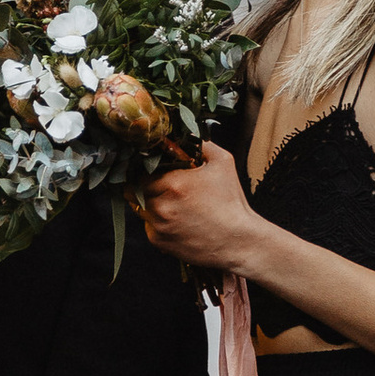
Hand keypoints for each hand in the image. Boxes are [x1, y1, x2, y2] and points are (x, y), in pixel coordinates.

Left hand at [139, 141, 258, 268]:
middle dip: (146, 186)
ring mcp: (158, 226)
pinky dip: (157, 222)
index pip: (141, 171)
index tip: (155, 170)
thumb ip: (201, 143)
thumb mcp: (223, 163)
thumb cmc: (232, 202)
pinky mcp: (159, 242)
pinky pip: (148, 227)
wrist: (238, 241)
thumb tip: (186, 134)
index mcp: (173, 183)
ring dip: (151, 204)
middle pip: (135, 190)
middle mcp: (161, 205)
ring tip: (173, 204)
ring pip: (140, 209)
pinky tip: (178, 221)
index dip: (146, 170)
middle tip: (163, 186)